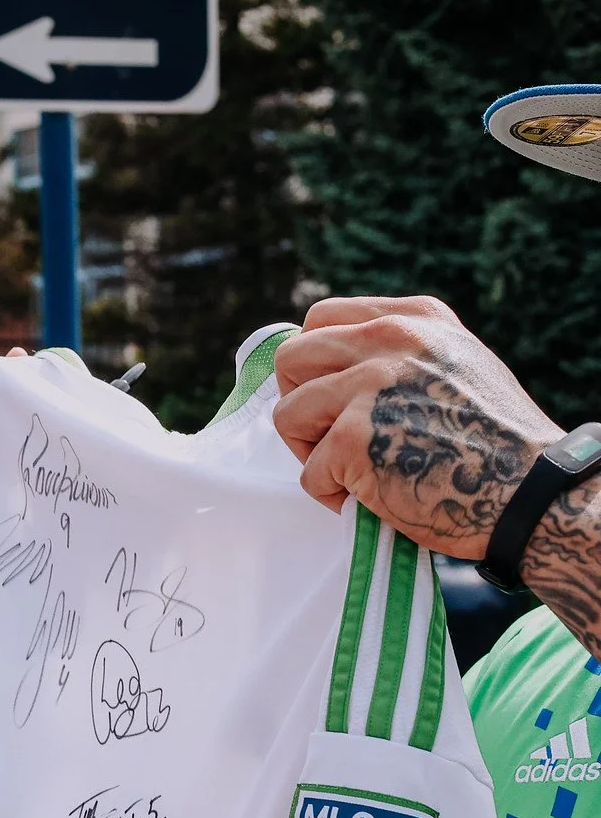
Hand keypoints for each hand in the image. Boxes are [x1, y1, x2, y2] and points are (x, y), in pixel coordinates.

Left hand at [273, 295, 562, 559]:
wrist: (530, 492)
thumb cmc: (494, 440)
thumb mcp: (455, 363)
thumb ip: (399, 352)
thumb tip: (328, 360)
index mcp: (413, 320)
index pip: (320, 319)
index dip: (312, 364)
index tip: (331, 397)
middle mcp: (389, 341)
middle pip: (291, 359)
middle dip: (300, 403)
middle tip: (332, 438)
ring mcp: (369, 387)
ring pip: (287, 414)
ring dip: (310, 452)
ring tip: (355, 470)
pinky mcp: (354, 439)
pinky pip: (308, 472)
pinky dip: (332, 495)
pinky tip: (373, 498)